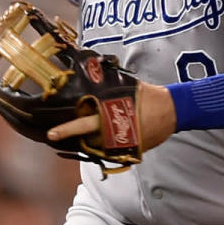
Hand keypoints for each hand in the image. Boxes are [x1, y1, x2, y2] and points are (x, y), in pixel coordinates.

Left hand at [47, 82, 176, 153]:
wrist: (172, 111)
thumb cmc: (148, 96)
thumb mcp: (125, 86)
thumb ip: (106, 86)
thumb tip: (92, 73)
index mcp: (109, 117)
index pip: (83, 125)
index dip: (66, 129)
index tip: (51, 134)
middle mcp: (112, 133)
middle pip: (86, 139)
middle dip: (74, 134)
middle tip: (56, 134)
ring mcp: (121, 145)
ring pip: (97, 146)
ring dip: (90, 138)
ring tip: (89, 129)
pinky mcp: (129, 151)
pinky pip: (110, 149)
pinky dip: (104, 143)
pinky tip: (103, 135)